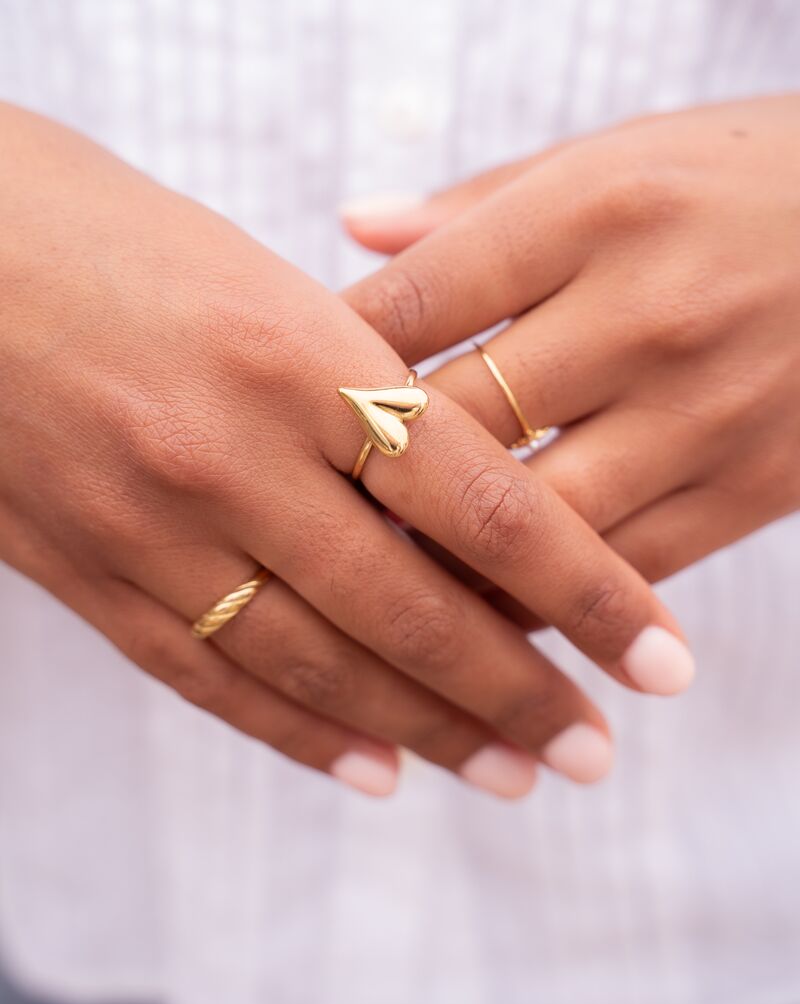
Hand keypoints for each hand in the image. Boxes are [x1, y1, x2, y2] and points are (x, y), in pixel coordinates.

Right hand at [0, 107, 690, 797]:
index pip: (480, 502)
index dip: (584, 591)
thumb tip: (449, 478)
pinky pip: (206, 676)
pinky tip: (369, 769)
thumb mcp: (257, 272)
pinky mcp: (84, 569)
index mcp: (296, 350)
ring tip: (506, 772)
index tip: (654, 654)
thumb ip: (354, 374)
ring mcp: (150, 523)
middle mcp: (231, 452)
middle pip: (410, 605)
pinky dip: (297, 733)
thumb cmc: (105, 230)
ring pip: (316, 661)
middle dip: (517, 690)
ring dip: (423, 729)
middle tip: (592, 748)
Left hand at [343, 96, 799, 596]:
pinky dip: (545, 601)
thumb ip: (478, 204)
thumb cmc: (744, 175)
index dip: (326, 359)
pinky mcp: (756, 486)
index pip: (413, 302)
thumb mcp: (616, 154)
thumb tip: (352, 228)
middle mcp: (641, 313)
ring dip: (442, 563)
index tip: (280, 401)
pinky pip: (623, 570)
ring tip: (374, 587)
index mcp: (591, 211)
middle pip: (454, 426)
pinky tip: (490, 615)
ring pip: (531, 523)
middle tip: (296, 515)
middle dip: (361, 479)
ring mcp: (702, 410)